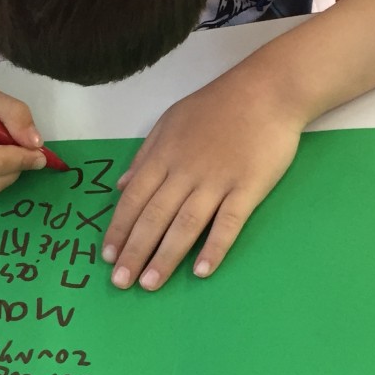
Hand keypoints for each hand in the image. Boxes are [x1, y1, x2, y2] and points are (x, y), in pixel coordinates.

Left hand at [102, 80, 303, 290]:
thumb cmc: (217, 106)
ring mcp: (216, 181)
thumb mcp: (170, 121)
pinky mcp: (247, 188)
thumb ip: (144, 155)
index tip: (108, 257)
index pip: (133, 199)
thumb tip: (119, 186)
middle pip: (154, 217)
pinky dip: (213, 247)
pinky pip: (228, 223)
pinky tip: (201, 270)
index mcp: (163, 155)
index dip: (119, 230)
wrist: (267, 91)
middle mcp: (184, 171)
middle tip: (121, 282)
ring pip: (185, 225)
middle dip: (134, 251)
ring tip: (150, 283)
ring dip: (165, 256)